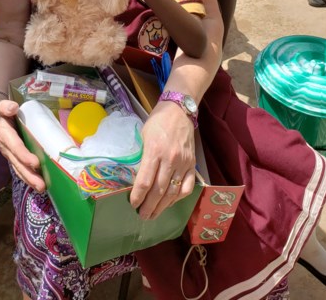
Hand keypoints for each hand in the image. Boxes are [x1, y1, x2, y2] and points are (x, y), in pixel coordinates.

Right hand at [0, 96, 44, 190]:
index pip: (15, 146)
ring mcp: (9, 153)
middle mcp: (6, 147)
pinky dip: (28, 176)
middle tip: (41, 185)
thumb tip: (12, 107)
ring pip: (18, 168)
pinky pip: (20, 167)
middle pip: (17, 163)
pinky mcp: (13, 155)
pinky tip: (38, 183)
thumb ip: (5, 106)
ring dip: (29, 179)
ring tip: (41, 189)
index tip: (35, 163)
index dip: (24, 155)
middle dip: (29, 175)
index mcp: (4, 134)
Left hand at [130, 101, 195, 219]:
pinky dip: (178, 198)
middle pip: (159, 190)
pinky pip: (187, 186)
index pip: (145, 181)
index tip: (133, 204)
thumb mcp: (143, 137)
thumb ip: (142, 157)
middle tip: (143, 216)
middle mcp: (170, 159)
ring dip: (162, 206)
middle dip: (149, 206)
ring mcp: (183, 163)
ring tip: (154, 214)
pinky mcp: (192, 164)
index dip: (138, 196)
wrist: (179, 110)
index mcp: (154, 151)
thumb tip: (136, 179)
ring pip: (173, 192)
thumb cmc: (157, 122)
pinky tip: (170, 202)